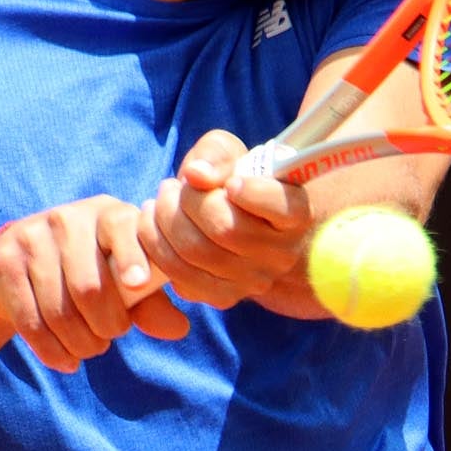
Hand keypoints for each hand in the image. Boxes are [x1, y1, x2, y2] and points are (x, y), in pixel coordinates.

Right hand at [0, 195, 189, 371]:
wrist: (13, 269)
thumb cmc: (87, 272)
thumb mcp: (121, 279)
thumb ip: (150, 302)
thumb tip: (180, 328)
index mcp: (106, 214)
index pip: (121, 228)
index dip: (131, 256)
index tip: (137, 285)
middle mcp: (68, 219)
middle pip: (90, 286)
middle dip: (107, 325)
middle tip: (111, 336)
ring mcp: (32, 238)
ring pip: (60, 310)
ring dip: (81, 343)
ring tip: (91, 348)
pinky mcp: (5, 264)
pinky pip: (31, 321)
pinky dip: (53, 351)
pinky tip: (67, 361)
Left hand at [138, 130, 314, 308]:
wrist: (236, 218)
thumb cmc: (235, 177)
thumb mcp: (231, 153)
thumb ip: (216, 155)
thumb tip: (196, 174)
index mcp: (296, 213)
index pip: (280, 206)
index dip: (252, 193)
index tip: (231, 182)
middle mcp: (282, 253)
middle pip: (225, 229)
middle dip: (188, 201)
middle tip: (172, 186)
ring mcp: (254, 281)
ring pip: (197, 253)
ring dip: (165, 220)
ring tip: (161, 200)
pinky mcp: (224, 297)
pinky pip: (181, 277)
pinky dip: (157, 246)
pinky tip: (155, 224)